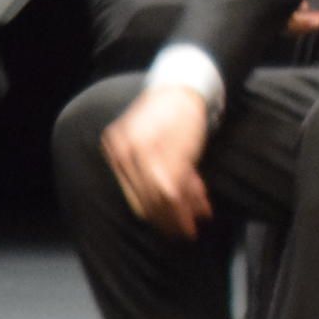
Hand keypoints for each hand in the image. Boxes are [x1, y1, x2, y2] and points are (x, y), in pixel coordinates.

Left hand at [102, 84, 213, 238]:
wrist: (183, 85)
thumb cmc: (166, 112)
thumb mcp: (143, 136)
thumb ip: (146, 166)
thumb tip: (165, 200)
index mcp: (116, 150)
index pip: (134, 197)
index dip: (154, 215)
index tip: (168, 227)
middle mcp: (126, 153)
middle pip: (147, 202)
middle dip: (167, 221)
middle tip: (183, 233)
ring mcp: (147, 154)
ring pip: (163, 199)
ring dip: (181, 216)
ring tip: (193, 227)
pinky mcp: (172, 154)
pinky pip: (178, 188)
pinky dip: (190, 201)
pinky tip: (202, 209)